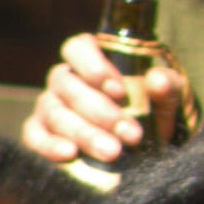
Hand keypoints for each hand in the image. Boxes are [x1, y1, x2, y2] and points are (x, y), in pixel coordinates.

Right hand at [20, 33, 185, 162]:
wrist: (146, 147)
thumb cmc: (153, 112)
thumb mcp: (168, 97)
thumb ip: (167, 85)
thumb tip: (157, 80)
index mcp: (91, 60)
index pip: (78, 47)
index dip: (94, 65)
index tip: (120, 90)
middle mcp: (65, 80)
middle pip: (68, 85)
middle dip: (100, 111)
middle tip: (130, 134)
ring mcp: (48, 106)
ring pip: (55, 113)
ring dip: (85, 133)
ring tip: (113, 152)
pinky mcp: (39, 134)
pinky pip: (34, 136)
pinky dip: (50, 145)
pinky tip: (70, 155)